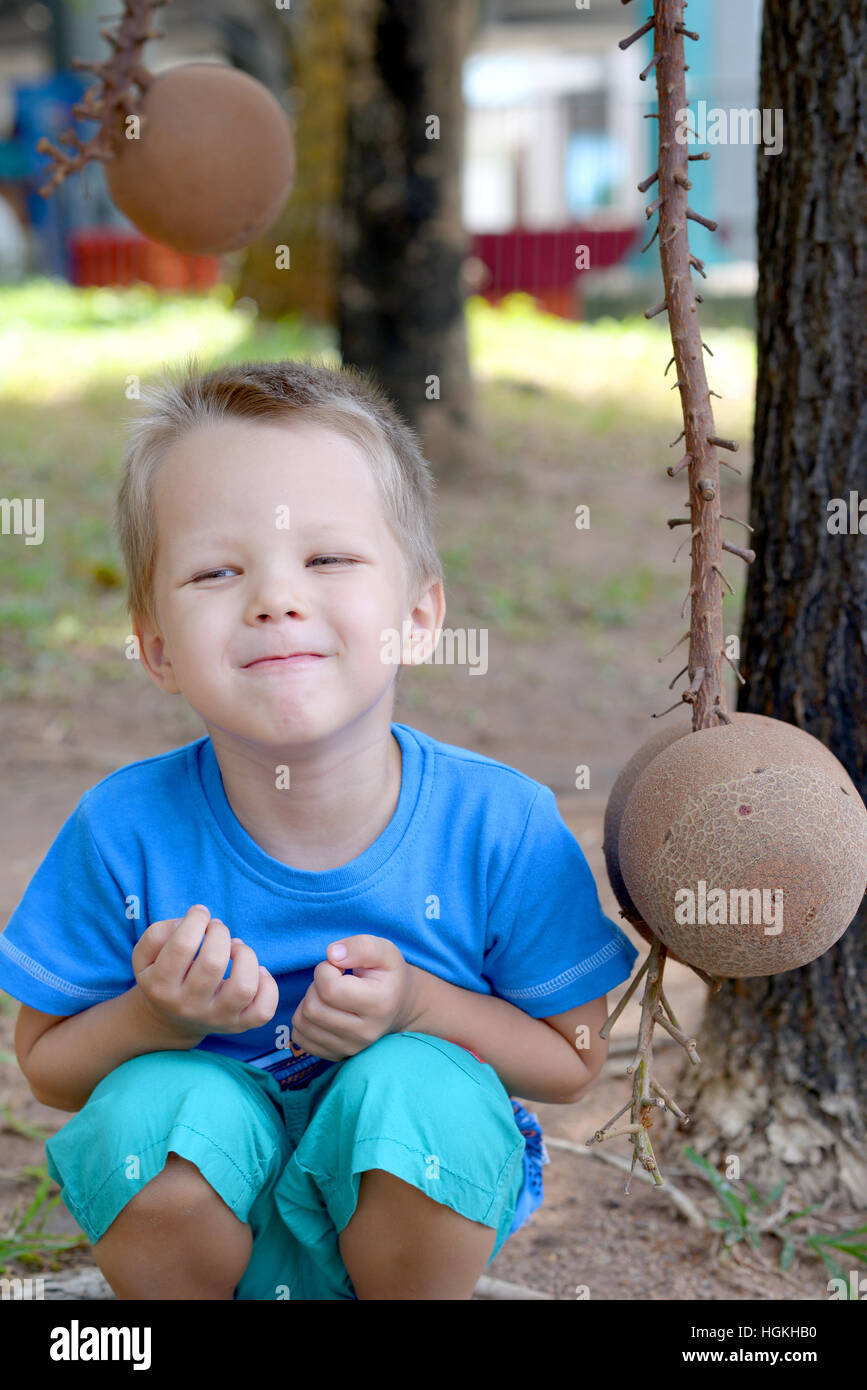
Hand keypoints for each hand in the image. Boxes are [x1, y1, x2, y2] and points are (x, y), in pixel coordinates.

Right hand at [132, 904, 279, 1038]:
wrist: (169, 1021)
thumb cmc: (161, 976)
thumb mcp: (144, 956)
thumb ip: (158, 934)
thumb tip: (192, 923)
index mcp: (161, 987)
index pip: (182, 945)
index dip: (196, 919)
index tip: (199, 915)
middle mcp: (188, 1006)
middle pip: (213, 963)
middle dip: (220, 933)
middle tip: (216, 930)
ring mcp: (216, 1018)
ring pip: (243, 987)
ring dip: (245, 956)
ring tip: (236, 949)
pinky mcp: (239, 1025)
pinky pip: (263, 1011)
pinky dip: (268, 985)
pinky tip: (256, 971)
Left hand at [290, 935, 418, 1060]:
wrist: (399, 1005)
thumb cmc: (387, 974)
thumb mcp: (384, 950)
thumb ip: (361, 946)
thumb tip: (332, 954)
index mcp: (379, 1004)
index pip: (330, 989)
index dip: (325, 969)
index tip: (338, 966)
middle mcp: (365, 1033)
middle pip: (313, 1008)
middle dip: (315, 986)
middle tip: (332, 980)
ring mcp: (351, 1048)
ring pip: (303, 1023)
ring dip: (308, 1002)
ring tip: (328, 995)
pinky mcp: (337, 1056)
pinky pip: (300, 1038)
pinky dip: (304, 1020)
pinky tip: (322, 1010)